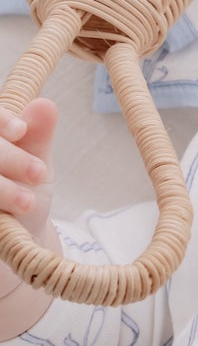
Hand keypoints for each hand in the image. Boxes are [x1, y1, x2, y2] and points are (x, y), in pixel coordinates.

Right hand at [0, 99, 58, 271]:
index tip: (21, 130)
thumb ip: (39, 138)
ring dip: (2, 187)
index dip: (0, 120)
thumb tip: (45, 105)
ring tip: (28, 202)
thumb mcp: (36, 165)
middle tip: (38, 173)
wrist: (20, 240)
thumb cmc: (24, 195)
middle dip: (9, 157)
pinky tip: (9, 218)